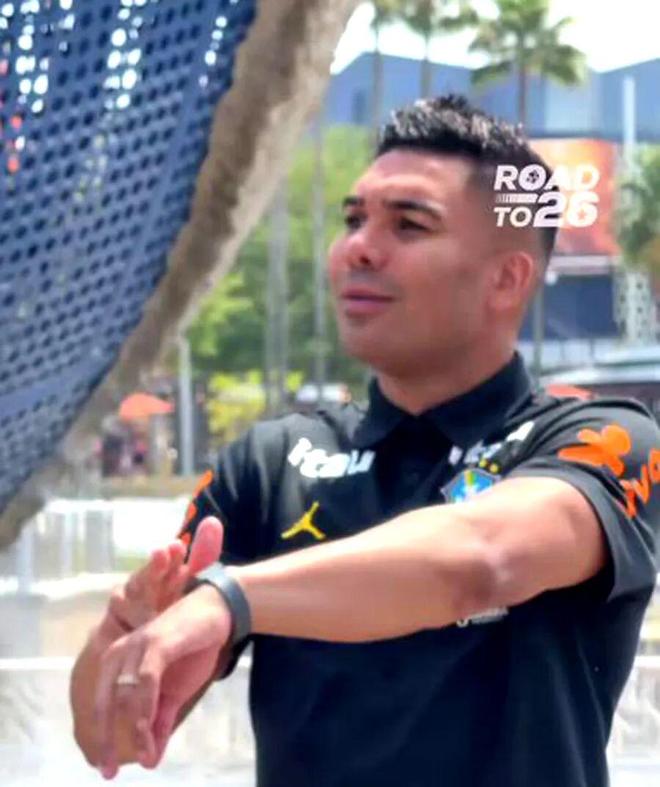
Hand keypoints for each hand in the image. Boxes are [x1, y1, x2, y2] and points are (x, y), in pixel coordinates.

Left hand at [94, 584, 232, 776]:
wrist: (218, 613)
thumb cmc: (192, 648)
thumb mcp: (175, 692)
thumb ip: (160, 721)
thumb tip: (151, 761)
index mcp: (118, 662)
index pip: (102, 704)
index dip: (102, 737)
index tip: (105, 770)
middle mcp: (120, 653)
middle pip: (105, 702)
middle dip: (106, 738)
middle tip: (109, 772)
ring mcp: (137, 646)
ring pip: (126, 695)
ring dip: (134, 729)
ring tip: (144, 756)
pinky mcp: (157, 642)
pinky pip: (146, 680)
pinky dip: (145, 708)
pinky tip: (149, 730)